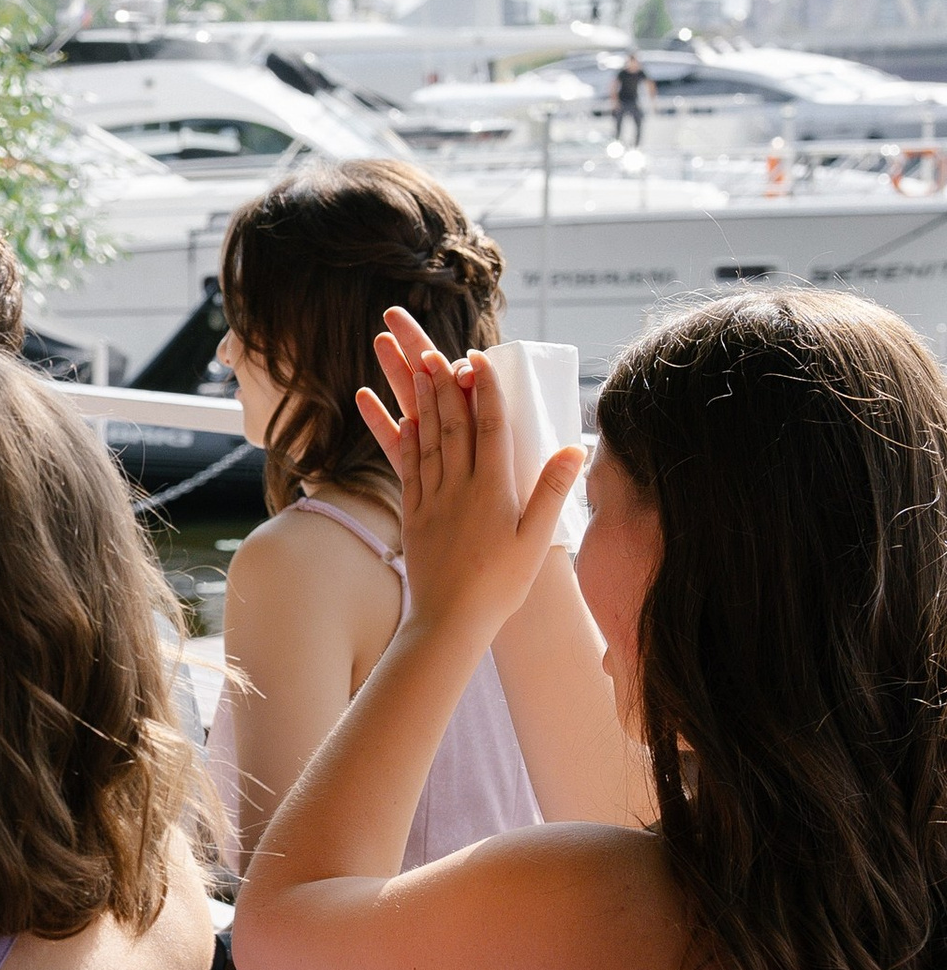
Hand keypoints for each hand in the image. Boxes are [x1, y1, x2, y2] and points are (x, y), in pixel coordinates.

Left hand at [358, 310, 582, 644]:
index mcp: (492, 490)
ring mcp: (431, 498)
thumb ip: (551, 491)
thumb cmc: (500, 586)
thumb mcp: (535, 541)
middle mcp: (457, 487)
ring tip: (411, 365)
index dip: (483, 390)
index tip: (476, 358)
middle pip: (450, 423)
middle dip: (441, 382)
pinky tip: (393, 415)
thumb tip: (574, 448)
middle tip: (430, 346)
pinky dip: (399, 436)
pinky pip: (405, 465)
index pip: (489, 428)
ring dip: (419, 399)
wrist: (449, 623)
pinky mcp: (412, 512)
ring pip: (425, 438)